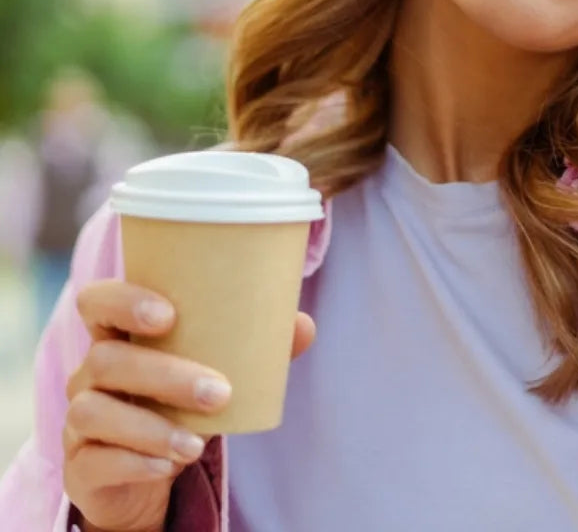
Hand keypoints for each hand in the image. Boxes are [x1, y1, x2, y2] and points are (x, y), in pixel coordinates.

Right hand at [64, 279, 315, 531]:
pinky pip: (95, 461)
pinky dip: (135, 463)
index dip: (123, 300)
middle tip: (219, 392)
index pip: (98, 301)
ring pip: (93, 412)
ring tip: (199, 443)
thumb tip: (302, 326)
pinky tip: (169, 467)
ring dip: (152, 427)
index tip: (168, 315)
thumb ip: (257, 347)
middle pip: (106, 359)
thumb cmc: (182, 402)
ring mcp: (78, 420)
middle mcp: (90, 372)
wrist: (149, 473)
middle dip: (164, 374)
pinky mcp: (79, 466)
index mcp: (120, 336)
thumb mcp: (216, 372)